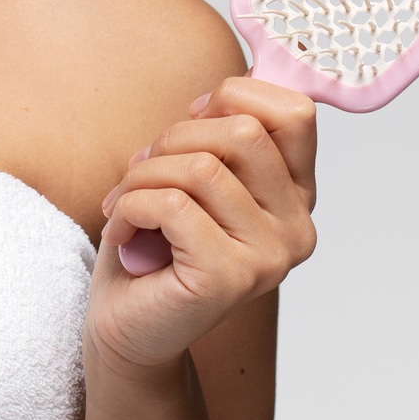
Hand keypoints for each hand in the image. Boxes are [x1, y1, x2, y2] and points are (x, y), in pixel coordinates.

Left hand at [87, 78, 317, 374]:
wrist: (126, 323)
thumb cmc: (153, 241)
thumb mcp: (189, 171)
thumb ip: (216, 136)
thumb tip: (220, 96)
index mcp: (294, 194)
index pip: (295, 113)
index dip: (234, 97)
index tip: (192, 121)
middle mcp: (296, 227)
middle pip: (243, 132)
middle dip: (173, 137)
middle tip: (142, 169)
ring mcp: (270, 256)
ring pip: (201, 167)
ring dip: (143, 174)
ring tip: (125, 202)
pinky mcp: (230, 278)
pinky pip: (173, 205)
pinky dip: (130, 205)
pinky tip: (122, 230)